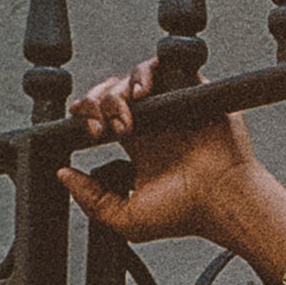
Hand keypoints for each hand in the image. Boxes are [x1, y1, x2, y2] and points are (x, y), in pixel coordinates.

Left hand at [62, 60, 266, 246]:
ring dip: (117, 93)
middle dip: (97, 105)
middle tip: (103, 129)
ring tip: (125, 118)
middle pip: (111, 93)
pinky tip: (141, 95)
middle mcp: (154, 122)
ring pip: (131, 78)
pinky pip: (161, 65)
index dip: (88, 117)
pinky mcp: (190, 89)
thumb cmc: (186, 214)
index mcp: (138, 146)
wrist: (222, 200)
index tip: (88, 131)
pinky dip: (144, 73)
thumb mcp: (127, 219)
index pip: (103, 117)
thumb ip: (92, 201)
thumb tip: (63, 175)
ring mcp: (172, 104)